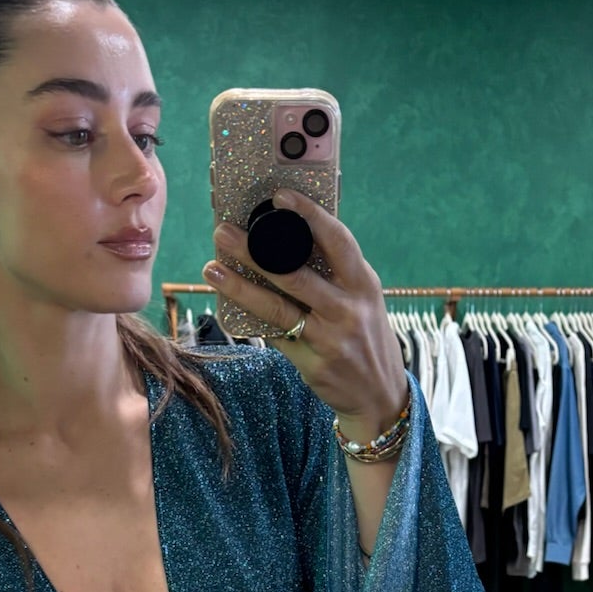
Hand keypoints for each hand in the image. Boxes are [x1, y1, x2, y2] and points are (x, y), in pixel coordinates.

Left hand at [203, 192, 407, 438]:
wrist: (380, 394)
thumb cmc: (365, 336)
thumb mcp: (363, 300)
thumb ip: (336, 274)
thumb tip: (286, 242)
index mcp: (364, 284)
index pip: (337, 241)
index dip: (309, 215)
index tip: (281, 196)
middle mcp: (349, 309)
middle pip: (295, 273)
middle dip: (255, 251)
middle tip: (223, 232)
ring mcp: (331, 338)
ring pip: (277, 308)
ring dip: (240, 286)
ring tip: (212, 269)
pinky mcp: (314, 363)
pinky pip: (275, 336)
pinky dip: (250, 319)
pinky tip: (228, 305)